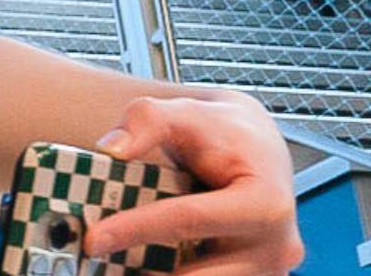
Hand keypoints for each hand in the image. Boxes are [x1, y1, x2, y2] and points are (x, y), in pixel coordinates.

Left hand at [85, 95, 302, 273]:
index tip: (94, 239)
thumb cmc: (224, 132)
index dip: (137, 229)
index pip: (191, 219)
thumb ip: (148, 119)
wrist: (256, 152)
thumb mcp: (186, 111)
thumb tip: (113, 148)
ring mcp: (267, 271)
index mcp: (267, 203)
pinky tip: (141, 268)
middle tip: (100, 263)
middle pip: (199, 274)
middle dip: (148, 274)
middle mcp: (276, 246)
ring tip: (118, 267)